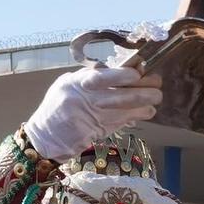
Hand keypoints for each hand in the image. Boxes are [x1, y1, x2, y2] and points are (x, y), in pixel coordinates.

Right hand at [23, 65, 162, 161]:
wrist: (46, 137)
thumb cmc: (57, 106)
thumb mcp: (66, 85)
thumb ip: (88, 76)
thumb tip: (113, 66)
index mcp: (75, 84)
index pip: (100, 78)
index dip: (121, 76)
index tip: (138, 72)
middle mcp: (84, 101)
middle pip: (118, 96)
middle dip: (142, 91)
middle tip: (157, 86)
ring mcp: (92, 118)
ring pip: (126, 111)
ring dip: (145, 104)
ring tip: (155, 99)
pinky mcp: (99, 132)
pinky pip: (124, 122)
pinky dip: (138, 115)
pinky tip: (147, 111)